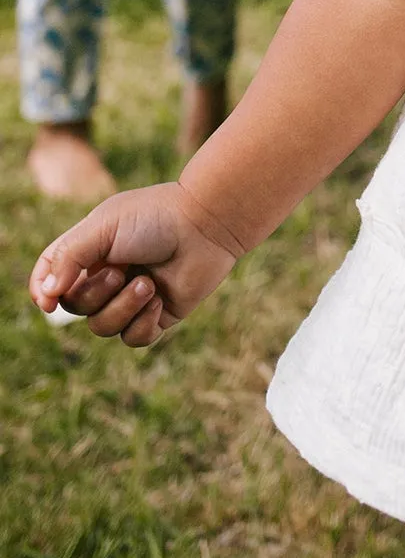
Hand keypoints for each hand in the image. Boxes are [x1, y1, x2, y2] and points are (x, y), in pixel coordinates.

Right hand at [29, 180, 241, 347]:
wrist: (207, 225)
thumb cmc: (155, 218)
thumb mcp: (104, 227)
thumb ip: (69, 257)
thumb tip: (47, 295)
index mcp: (90, 251)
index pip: (50, 277)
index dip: (43, 292)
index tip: (48, 302)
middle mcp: (107, 275)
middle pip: (75, 308)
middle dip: (95, 295)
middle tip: (123, 271)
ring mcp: (131, 296)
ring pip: (102, 327)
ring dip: (123, 308)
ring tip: (149, 284)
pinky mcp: (156, 314)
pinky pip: (133, 339)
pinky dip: (144, 323)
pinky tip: (160, 300)